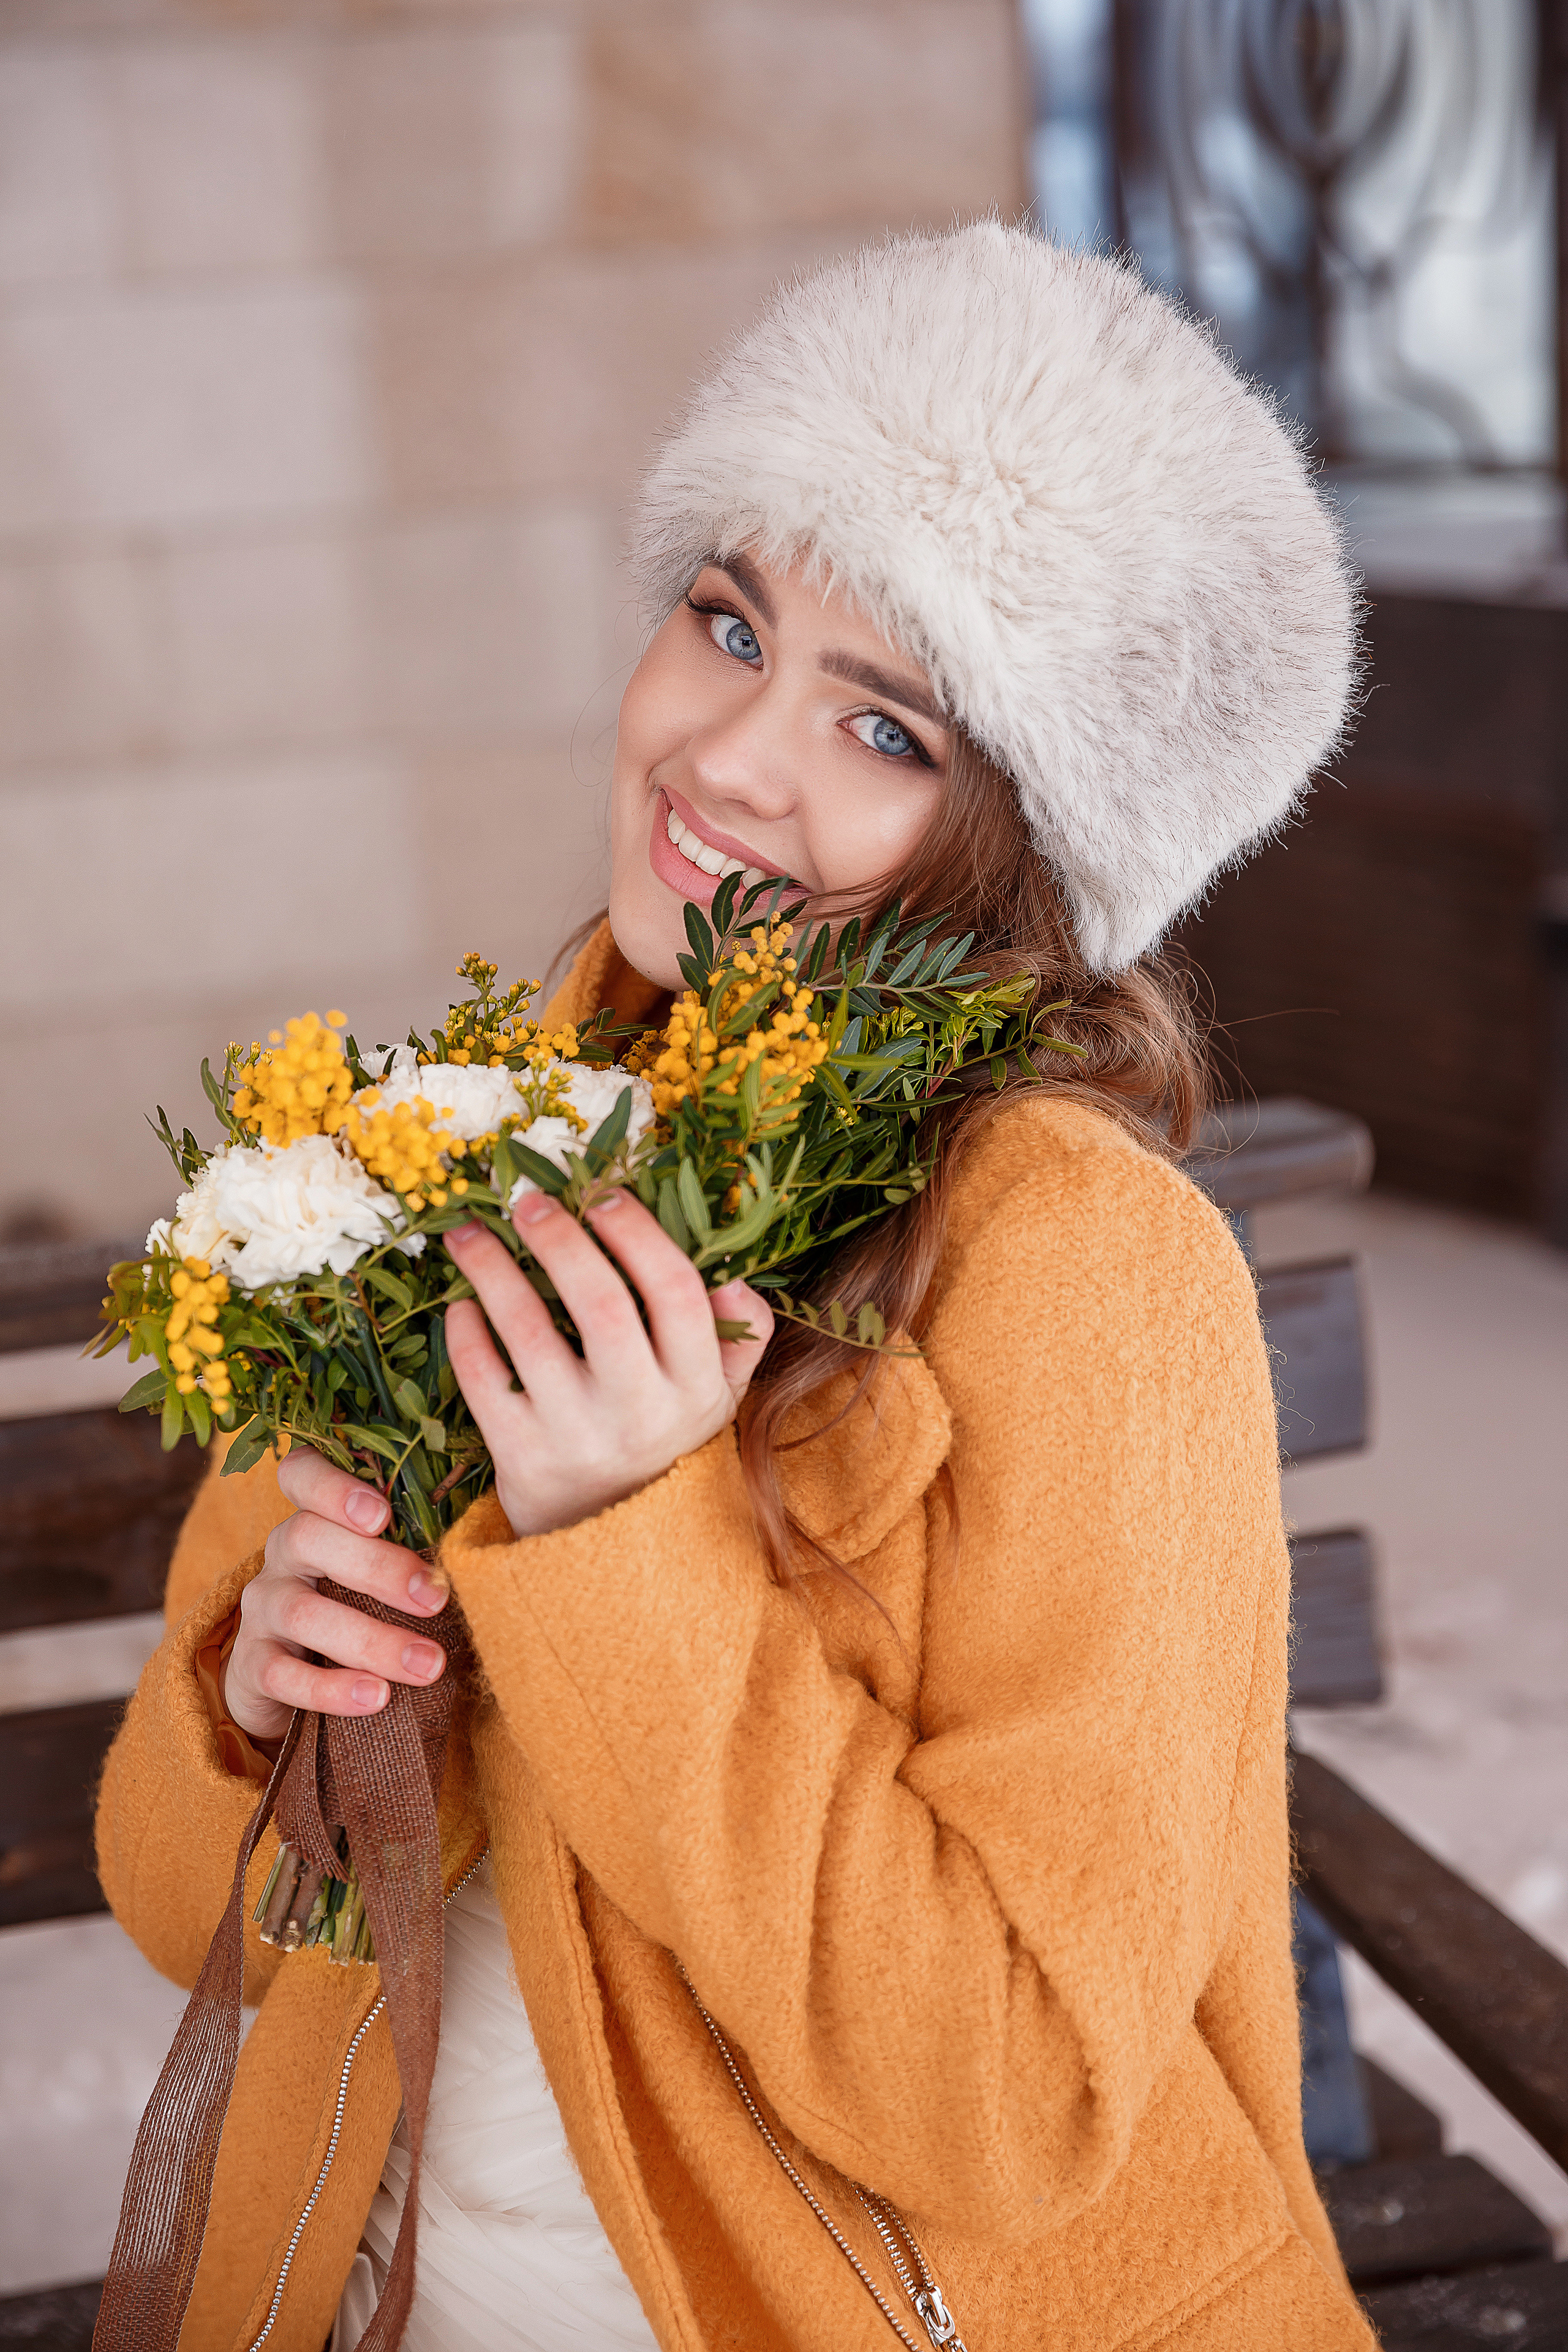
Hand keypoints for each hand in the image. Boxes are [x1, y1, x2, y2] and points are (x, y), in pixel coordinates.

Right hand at [221, 1447, 452, 1744]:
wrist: (291, 1679)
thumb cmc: (362, 1605)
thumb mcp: (382, 1568)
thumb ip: (418, 1544)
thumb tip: (497, 1535)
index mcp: (315, 1516)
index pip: (302, 1474)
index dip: (334, 1486)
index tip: (383, 1514)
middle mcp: (281, 1554)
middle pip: (309, 1537)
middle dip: (378, 1567)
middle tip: (436, 1599)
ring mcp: (262, 1609)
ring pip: (304, 1612)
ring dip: (372, 1639)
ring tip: (428, 1665)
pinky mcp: (252, 1665)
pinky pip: (283, 1674)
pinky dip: (332, 1688)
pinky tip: (377, 1697)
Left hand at [442, 1187, 772, 1539]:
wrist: (613, 1554)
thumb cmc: (665, 1447)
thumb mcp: (719, 1399)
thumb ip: (740, 1336)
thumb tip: (731, 1273)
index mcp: (695, 1388)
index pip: (677, 1294)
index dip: (638, 1235)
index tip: (601, 1194)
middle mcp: (640, 1413)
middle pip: (601, 1305)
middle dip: (560, 1240)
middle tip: (526, 1201)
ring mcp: (577, 1437)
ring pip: (529, 1335)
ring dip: (493, 1273)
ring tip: (467, 1235)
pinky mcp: (521, 1460)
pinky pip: (484, 1383)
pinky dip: (466, 1336)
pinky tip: (462, 1305)